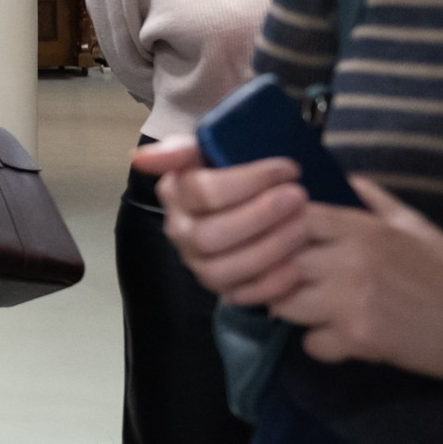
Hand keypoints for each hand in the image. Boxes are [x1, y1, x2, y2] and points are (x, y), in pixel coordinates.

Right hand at [131, 137, 310, 304]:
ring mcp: (200, 264)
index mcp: (175, 194)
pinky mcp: (224, 288)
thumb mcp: (209, 147)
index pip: (202, 193)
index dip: (248, 181)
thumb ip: (179, 149)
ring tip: (302, 226)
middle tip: (298, 197)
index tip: (287, 169)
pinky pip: (242, 296)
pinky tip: (296, 264)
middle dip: (259, 217)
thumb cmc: (234, 169)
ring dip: (268, 249)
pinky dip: (271, 284)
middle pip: (209, 236)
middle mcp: (181, 233)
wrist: (255, 195)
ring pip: (222, 270)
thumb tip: (139, 159)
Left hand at [266, 179, 442, 407]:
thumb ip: (372, 200)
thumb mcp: (414, 224)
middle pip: (278, 261)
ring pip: (284, 304)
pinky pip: (311, 343)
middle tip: (287, 279)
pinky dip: (320, 344)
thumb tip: (340, 177)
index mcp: (363, 228)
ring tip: (309, 307)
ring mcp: (352, 302)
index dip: (278, 227)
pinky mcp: (360, 339)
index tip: (279, 239)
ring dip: (290, 307)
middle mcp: (352, 261)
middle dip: (275, 271)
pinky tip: (338, 338)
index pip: (293, 217)